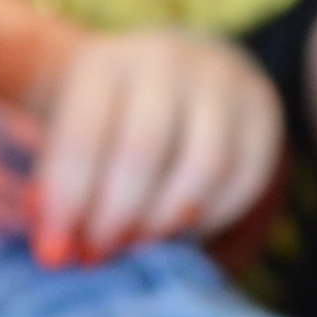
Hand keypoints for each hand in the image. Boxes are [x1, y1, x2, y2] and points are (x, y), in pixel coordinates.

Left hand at [34, 31, 281, 266]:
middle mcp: (167, 61)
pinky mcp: (262, 111)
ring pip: (203, 166)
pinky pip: (245, 178)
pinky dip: (213, 217)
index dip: (68, 200)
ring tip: (138, 245)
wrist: (177, 70)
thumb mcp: (70, 130)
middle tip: (98, 255)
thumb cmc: (110, 117)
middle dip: (116, 217)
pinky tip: (180, 231)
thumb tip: (57, 250)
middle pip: (143, 150)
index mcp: (105, 63)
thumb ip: (58, 184)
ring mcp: (223, 82)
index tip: (53, 254)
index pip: (83, 134)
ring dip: (166, 221)